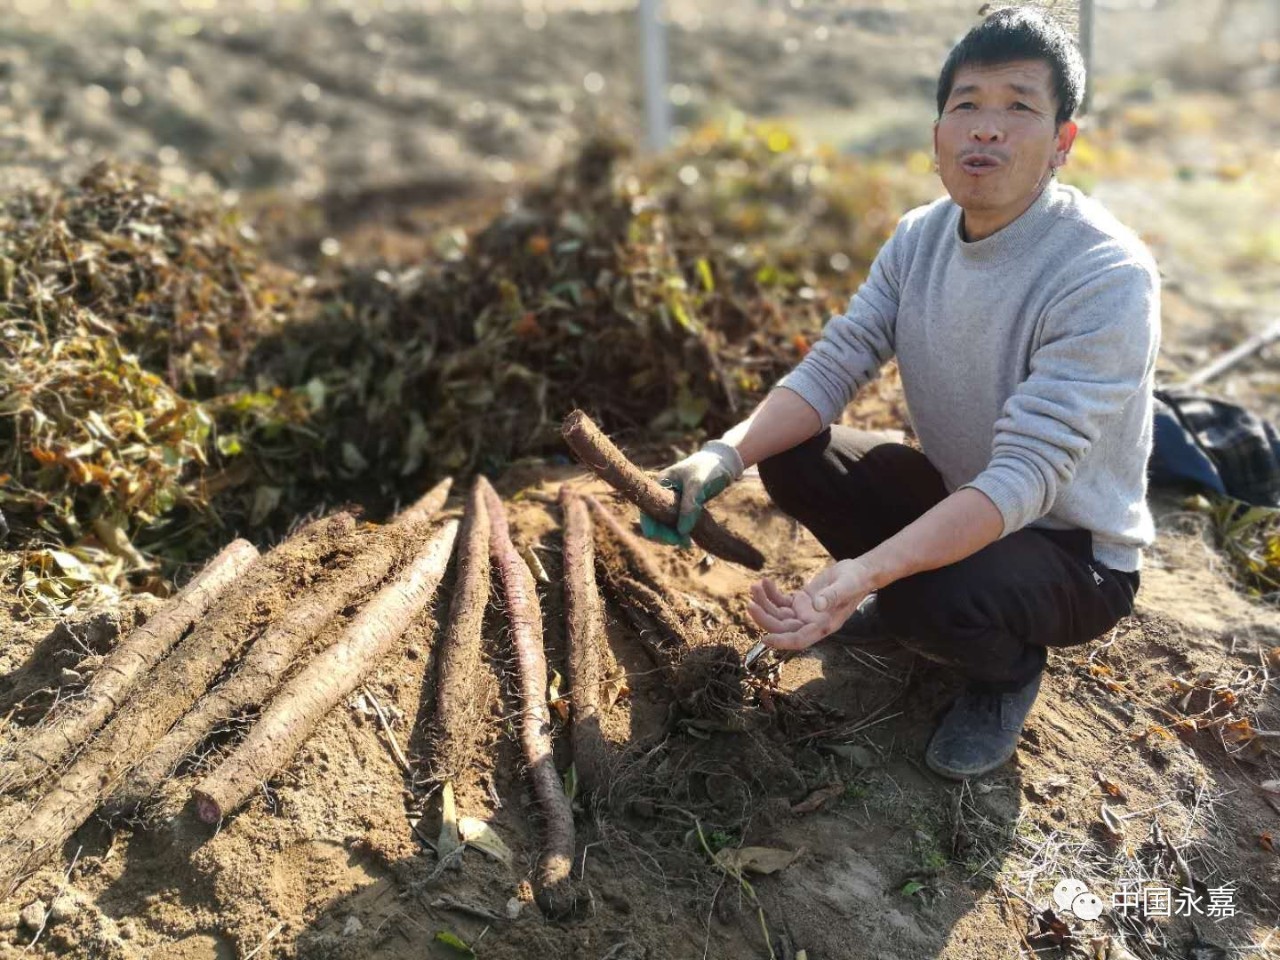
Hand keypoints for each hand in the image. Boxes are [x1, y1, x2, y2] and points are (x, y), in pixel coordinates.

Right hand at [640, 440, 743, 546]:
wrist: (722, 462)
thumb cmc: (708, 468)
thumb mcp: (698, 485)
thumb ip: (689, 506)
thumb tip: (681, 531)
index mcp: (660, 484)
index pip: (647, 510)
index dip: (652, 526)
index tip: (666, 539)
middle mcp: (662, 493)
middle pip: (654, 520)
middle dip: (664, 534)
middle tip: (682, 543)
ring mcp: (671, 500)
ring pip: (664, 523)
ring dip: (672, 535)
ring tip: (687, 543)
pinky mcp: (681, 506)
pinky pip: (675, 522)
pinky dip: (680, 532)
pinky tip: (689, 539)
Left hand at [746, 559, 875, 650]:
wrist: (859, 572)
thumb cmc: (857, 580)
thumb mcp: (847, 586)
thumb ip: (833, 596)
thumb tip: (817, 605)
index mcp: (824, 625)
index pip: (799, 639)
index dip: (782, 641)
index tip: (765, 639)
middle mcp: (812, 622)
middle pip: (782, 627)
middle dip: (765, 617)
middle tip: (750, 603)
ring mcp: (804, 613)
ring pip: (778, 614)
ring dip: (764, 602)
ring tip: (755, 586)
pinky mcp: (800, 601)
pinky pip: (780, 602)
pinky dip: (770, 593)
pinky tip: (765, 582)